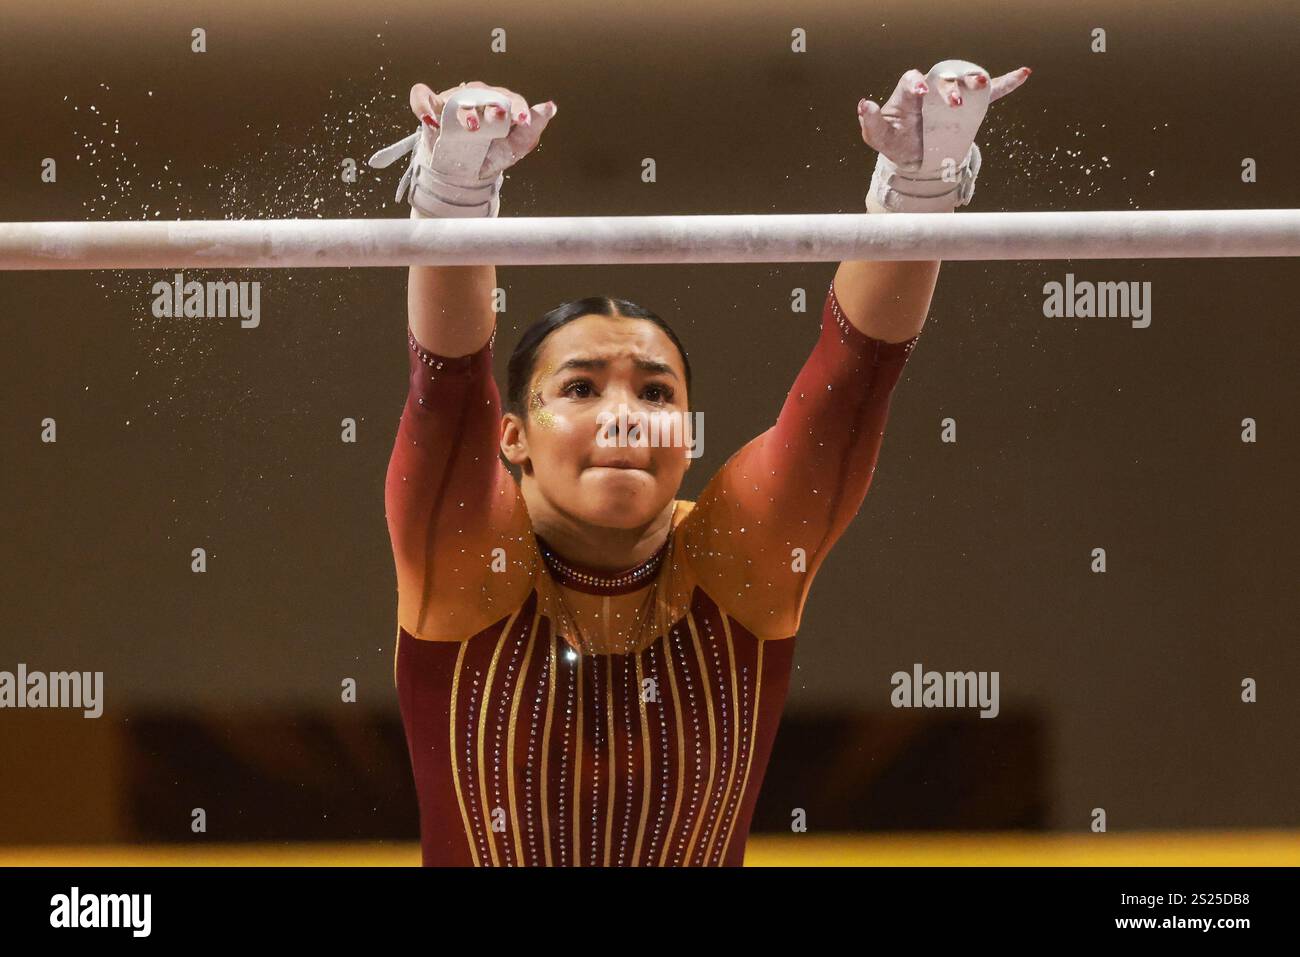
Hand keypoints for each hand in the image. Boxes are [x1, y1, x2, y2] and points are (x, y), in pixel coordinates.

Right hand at [408, 80, 557, 179]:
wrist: (466, 172)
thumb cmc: (494, 153)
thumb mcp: (516, 146)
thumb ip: (532, 127)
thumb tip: (550, 107)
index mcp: (500, 103)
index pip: (510, 99)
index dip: (518, 108)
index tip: (523, 122)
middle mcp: (477, 97)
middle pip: (483, 94)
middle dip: (491, 107)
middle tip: (498, 120)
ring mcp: (453, 101)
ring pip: (457, 97)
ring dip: (465, 111)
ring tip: (472, 127)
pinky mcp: (432, 108)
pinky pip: (422, 97)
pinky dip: (422, 104)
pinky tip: (430, 120)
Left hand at [857, 65, 1029, 168]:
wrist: (915, 156)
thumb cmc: (896, 142)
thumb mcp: (879, 138)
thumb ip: (871, 123)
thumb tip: (864, 104)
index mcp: (909, 94)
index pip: (912, 79)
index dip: (916, 82)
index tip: (921, 92)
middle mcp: (932, 90)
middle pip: (942, 79)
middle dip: (949, 88)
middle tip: (955, 103)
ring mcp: (951, 97)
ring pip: (965, 81)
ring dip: (976, 79)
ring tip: (982, 82)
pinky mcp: (969, 109)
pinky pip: (990, 93)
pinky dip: (1006, 83)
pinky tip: (1023, 74)